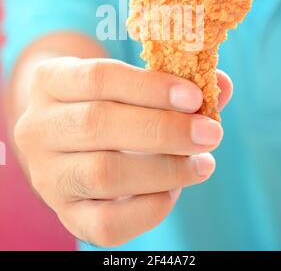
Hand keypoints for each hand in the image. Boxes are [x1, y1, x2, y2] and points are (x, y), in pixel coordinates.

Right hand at [14, 57, 231, 246]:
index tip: (194, 96)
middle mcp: (38, 127)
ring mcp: (47, 175)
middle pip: (98, 124)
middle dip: (164, 130)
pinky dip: (150, 208)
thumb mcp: (128, 82)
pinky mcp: (65, 214)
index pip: (98, 78)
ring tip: (202, 163)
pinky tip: (174, 190)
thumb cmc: (107, 102)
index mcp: (50, 81)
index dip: (150, 87)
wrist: (69, 135)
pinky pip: (106, 223)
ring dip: (165, 170)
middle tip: (210, 133)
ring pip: (103, 173)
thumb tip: (222, 86)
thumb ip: (174, 84)